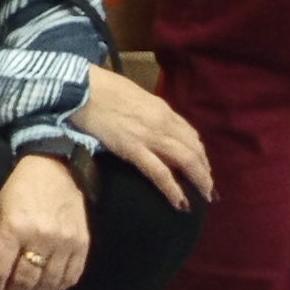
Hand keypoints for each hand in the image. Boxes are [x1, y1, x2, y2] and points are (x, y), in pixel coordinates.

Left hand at [0, 154, 93, 289]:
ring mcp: (65, 243)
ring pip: (49, 283)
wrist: (56, 170)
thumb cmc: (21, 189)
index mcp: (14, 228)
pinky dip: (58, 287)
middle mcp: (41, 238)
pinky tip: (47, 286)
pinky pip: (71, 277)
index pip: (0, 269)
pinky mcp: (82, 245)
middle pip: (26, 280)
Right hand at [74, 65, 213, 209]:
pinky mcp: (133, 149)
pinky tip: (180, 203)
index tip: (202, 166)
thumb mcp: (133, 96)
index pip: (190, 134)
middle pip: (194, 150)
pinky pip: (159, 172)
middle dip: (205, 171)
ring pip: (185, 161)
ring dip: (199, 181)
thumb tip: (148, 125)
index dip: (199, 153)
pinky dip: (173, 189)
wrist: (81, 87)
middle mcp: (163, 123)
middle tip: (209, 189)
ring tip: (204, 197)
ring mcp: (150, 136)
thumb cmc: (100, 87)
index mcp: (162, 109)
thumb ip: (146, 113)